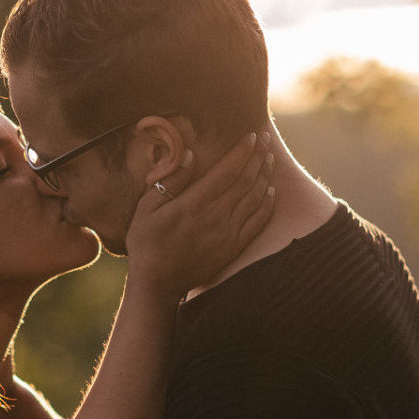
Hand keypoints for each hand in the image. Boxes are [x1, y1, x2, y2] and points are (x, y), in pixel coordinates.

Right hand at [124, 131, 274, 296]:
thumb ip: (170, 181)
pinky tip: (272, 192)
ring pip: (255, 198)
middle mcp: (216, 216)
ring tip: (270, 159)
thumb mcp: (147, 208)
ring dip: (265, 176)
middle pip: (246, 180)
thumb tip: (190, 155)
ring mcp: (227, 233)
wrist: (158, 283)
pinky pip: (257, 223)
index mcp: (195, 203)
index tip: (252, 136)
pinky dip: (267, 205)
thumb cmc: (147, 242)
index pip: (227, 170)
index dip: (242, 151)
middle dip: (258, 157)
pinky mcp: (233, 248)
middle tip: (266, 140)